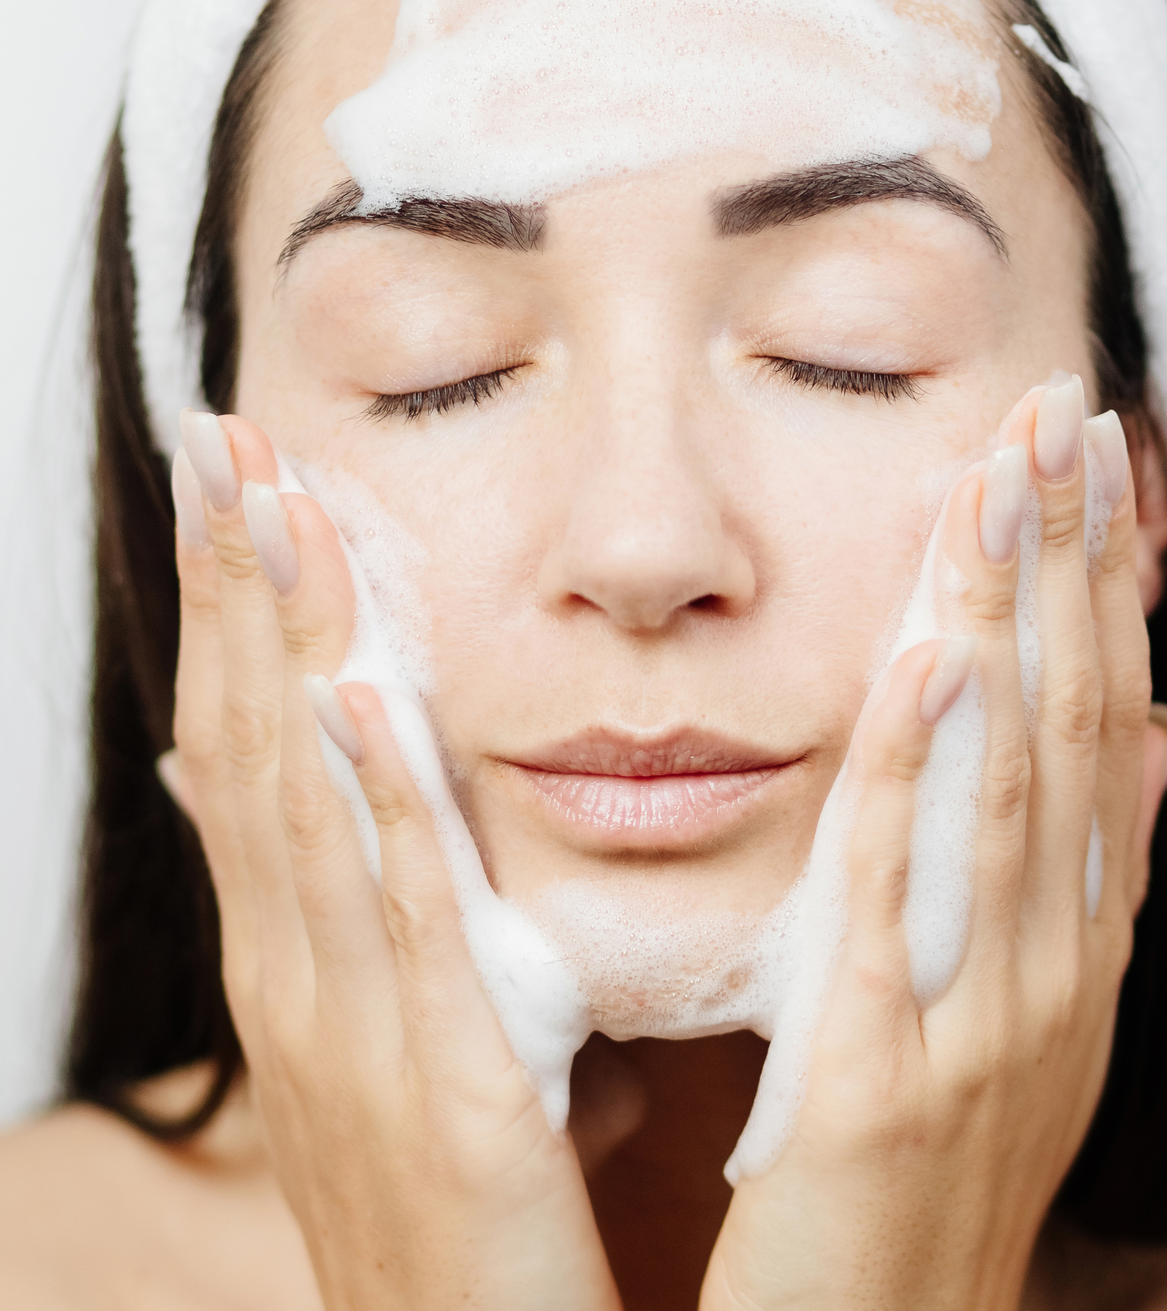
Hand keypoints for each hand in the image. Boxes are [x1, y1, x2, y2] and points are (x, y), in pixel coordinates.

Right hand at [165, 411, 619, 1310]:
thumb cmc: (453, 1213)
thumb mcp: (409, 1052)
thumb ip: (399, 939)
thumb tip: (402, 843)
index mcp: (301, 963)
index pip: (259, 756)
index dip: (240, 620)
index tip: (241, 496)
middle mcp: (300, 977)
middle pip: (258, 746)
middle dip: (238, 588)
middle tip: (222, 445)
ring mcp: (354, 1028)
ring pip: (308, 802)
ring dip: (286, 648)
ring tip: (270, 510)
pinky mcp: (448, 1085)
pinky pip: (407, 920)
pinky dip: (374, 804)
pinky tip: (357, 700)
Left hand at [701, 384, 1166, 1310]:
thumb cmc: (935, 1173)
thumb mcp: (1036, 1016)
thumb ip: (1089, 875)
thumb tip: (1149, 736)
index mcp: (1079, 946)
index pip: (1099, 728)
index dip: (1100, 588)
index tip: (1088, 463)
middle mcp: (1056, 968)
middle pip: (1067, 726)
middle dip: (1065, 562)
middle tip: (1058, 414)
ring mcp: (986, 1021)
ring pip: (1005, 785)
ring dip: (1003, 622)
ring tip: (1002, 484)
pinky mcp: (884, 1075)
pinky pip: (900, 897)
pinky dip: (915, 771)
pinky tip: (921, 659)